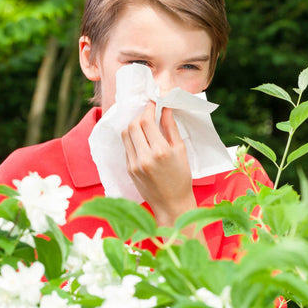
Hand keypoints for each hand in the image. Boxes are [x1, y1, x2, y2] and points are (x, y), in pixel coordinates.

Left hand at [121, 102, 196, 226]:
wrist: (172, 204)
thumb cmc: (181, 178)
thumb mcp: (181, 151)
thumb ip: (171, 128)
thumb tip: (165, 109)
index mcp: (161, 151)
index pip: (147, 121)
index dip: (149, 108)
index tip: (154, 103)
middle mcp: (145, 157)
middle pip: (133, 125)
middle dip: (140, 115)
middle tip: (149, 113)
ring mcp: (134, 164)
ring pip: (125, 135)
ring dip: (133, 126)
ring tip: (144, 125)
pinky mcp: (129, 170)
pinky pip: (127, 147)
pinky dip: (133, 139)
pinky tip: (142, 140)